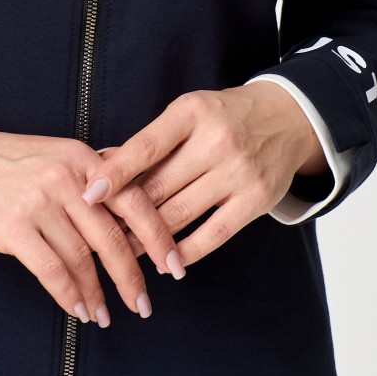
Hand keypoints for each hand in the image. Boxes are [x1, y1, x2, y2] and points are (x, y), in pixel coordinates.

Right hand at [0, 111, 157, 325]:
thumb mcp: (50, 155)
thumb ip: (87, 179)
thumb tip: (125, 211)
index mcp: (82, 157)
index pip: (134, 200)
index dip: (159, 237)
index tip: (175, 266)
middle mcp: (66, 177)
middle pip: (113, 237)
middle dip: (132, 277)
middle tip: (144, 305)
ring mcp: (39, 201)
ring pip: (83, 259)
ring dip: (97, 294)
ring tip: (104, 315)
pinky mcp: (12, 226)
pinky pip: (52, 270)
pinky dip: (69, 295)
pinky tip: (77, 309)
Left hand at [76, 84, 326, 269]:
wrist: (289, 117)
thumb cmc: (224, 116)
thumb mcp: (188, 114)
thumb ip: (150, 142)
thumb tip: (100, 167)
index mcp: (192, 113)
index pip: (146, 147)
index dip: (115, 173)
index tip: (87, 194)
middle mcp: (217, 141)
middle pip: (159, 187)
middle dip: (124, 213)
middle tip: (96, 232)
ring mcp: (239, 172)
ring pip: (180, 214)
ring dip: (146, 238)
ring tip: (121, 251)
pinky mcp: (256, 200)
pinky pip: (213, 235)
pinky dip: (184, 252)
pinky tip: (165, 262)